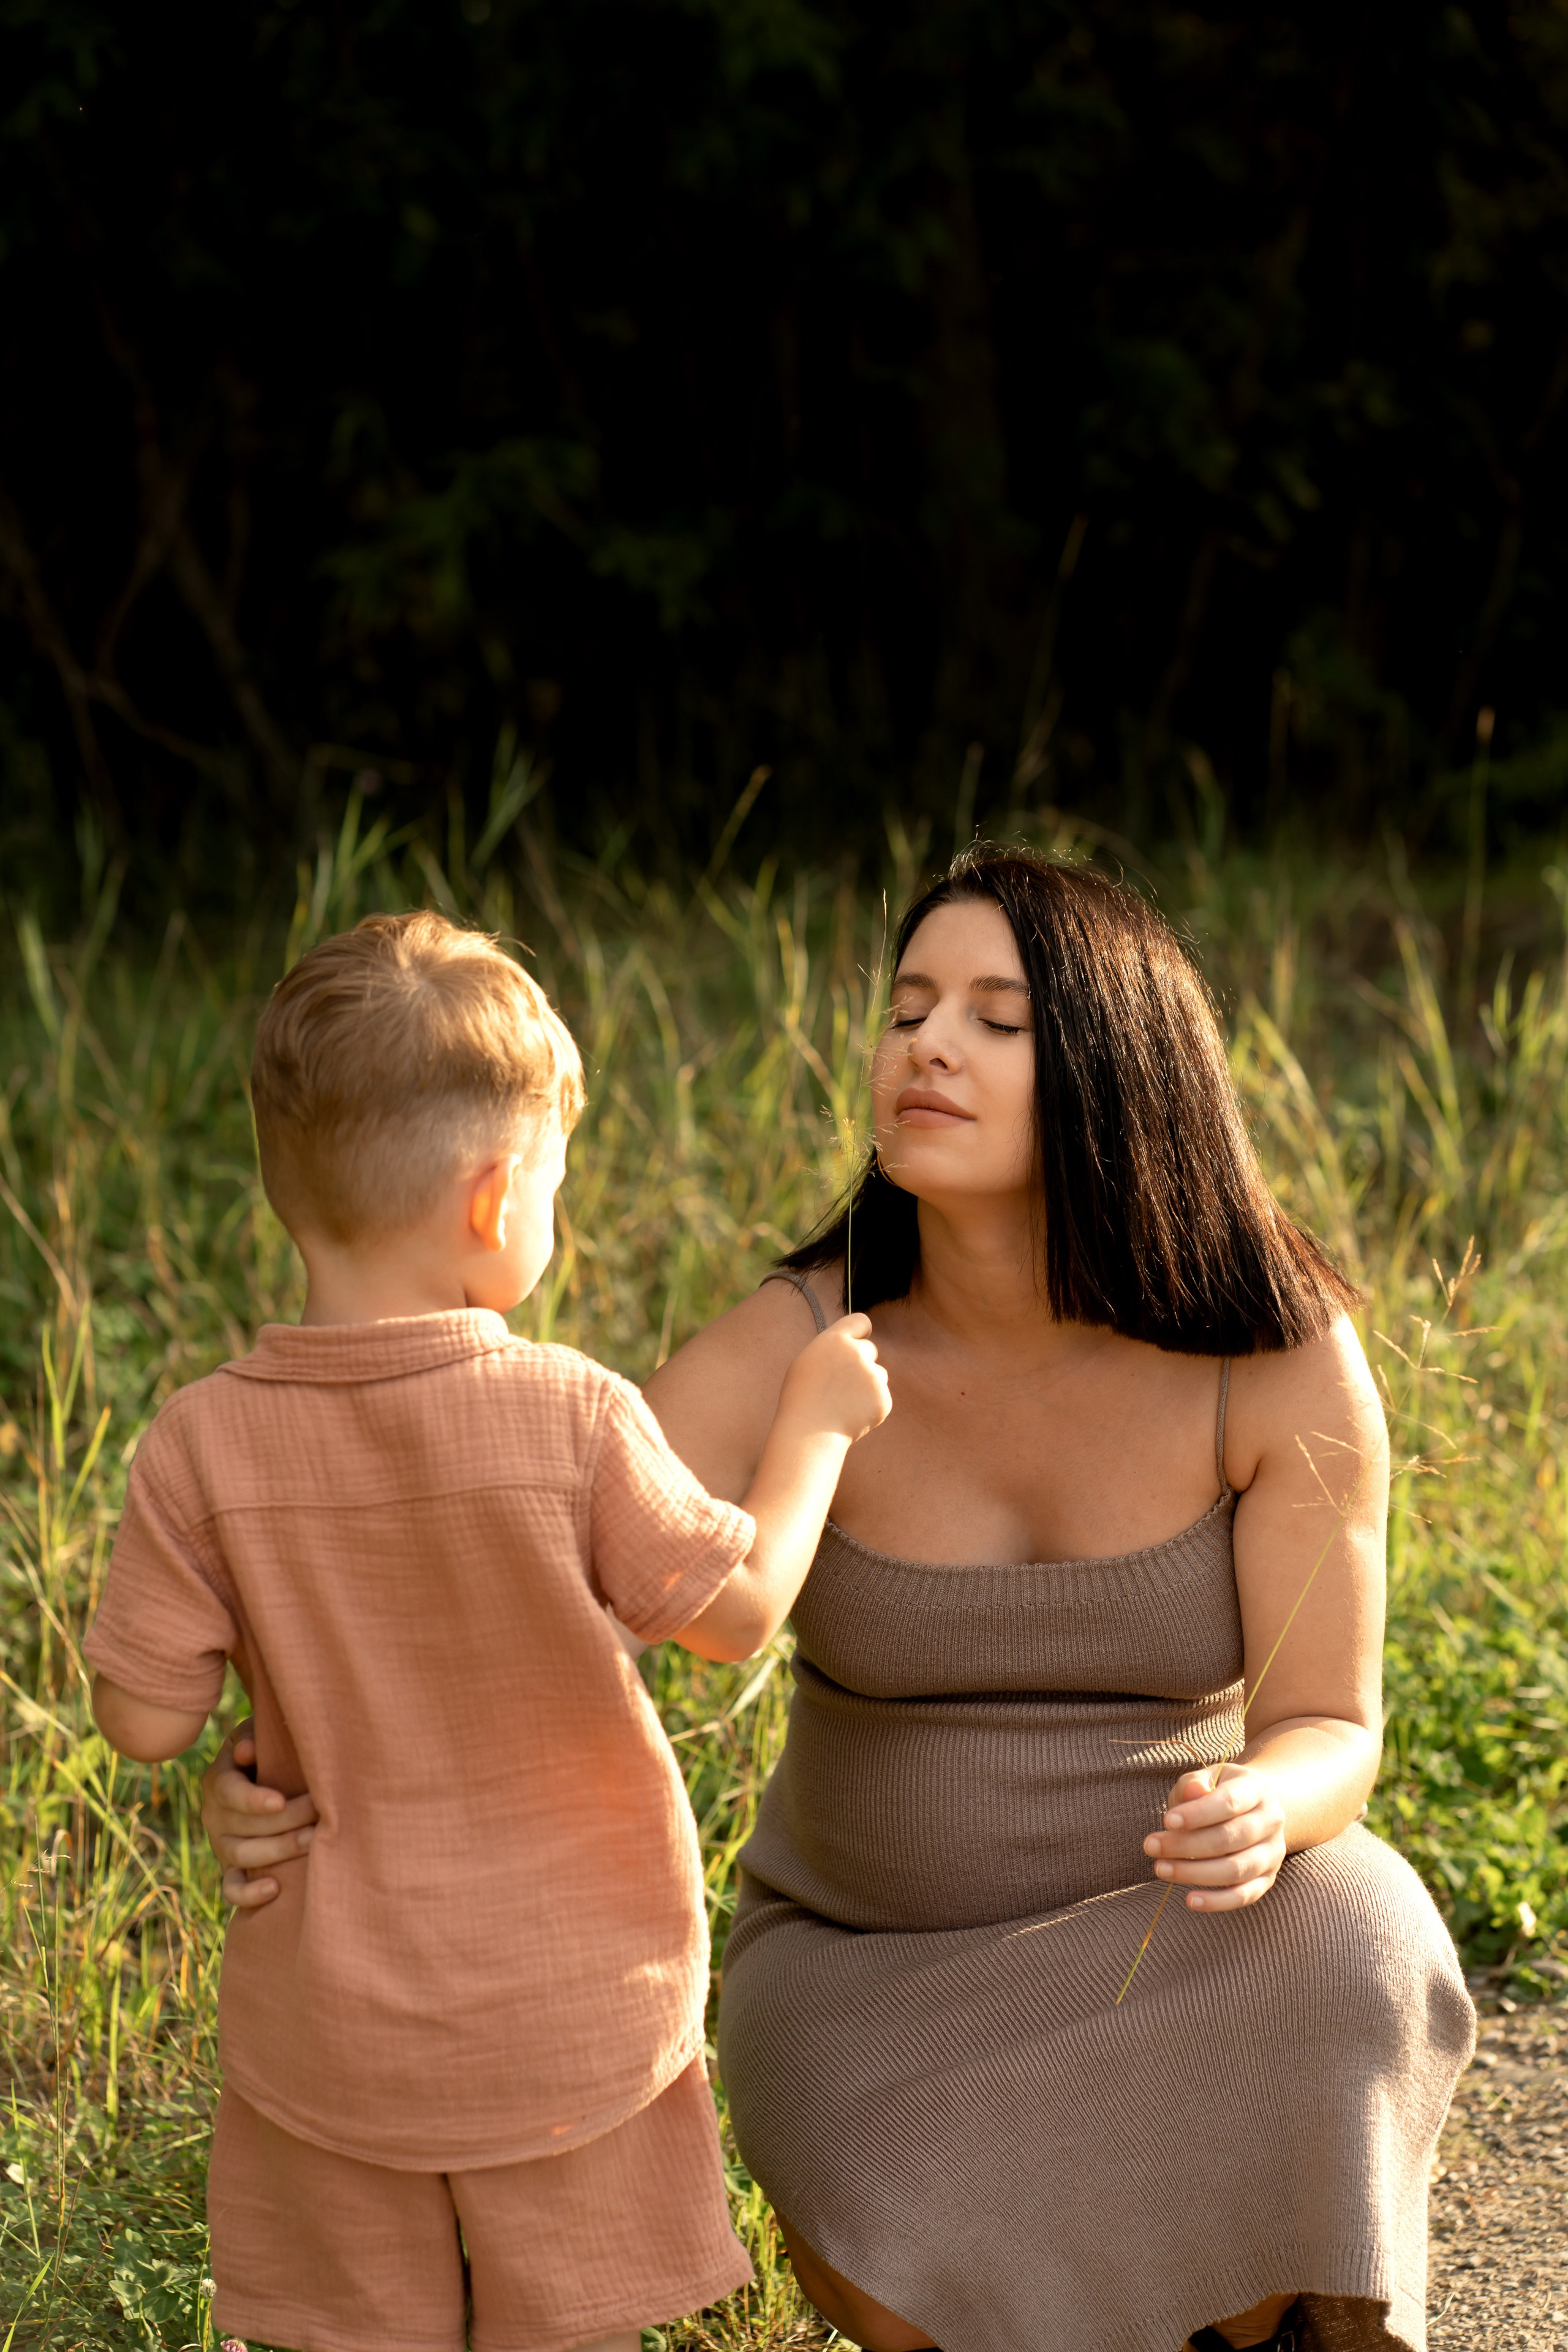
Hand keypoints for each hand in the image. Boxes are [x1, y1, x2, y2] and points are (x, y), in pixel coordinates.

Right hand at [201, 1726, 317, 1908]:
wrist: (264, 1776)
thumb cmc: (269, 1749)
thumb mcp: (260, 1734)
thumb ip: (253, 1738)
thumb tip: (247, 1751)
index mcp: (218, 1780)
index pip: (228, 1792)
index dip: (252, 1799)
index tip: (279, 1801)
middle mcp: (214, 1815)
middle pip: (243, 1826)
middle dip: (284, 1822)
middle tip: (318, 1814)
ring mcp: (221, 1845)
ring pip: (242, 1855)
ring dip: (278, 1851)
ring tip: (311, 1841)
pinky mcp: (232, 1868)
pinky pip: (232, 1888)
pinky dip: (249, 1894)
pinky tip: (275, 1888)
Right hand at [777, 1312, 890, 1442]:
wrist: (810, 1432)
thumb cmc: (801, 1398)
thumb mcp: (807, 1362)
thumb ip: (831, 1349)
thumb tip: (848, 1345)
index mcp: (836, 1339)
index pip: (861, 1321)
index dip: (861, 1331)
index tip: (859, 1340)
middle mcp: (858, 1353)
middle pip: (870, 1350)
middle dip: (861, 1363)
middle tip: (841, 1384)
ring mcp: (873, 1376)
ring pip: (878, 1374)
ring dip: (867, 1385)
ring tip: (843, 1402)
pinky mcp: (883, 1399)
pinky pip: (881, 1397)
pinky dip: (870, 1406)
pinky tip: (851, 1415)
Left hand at [1142, 1762, 1285, 1911]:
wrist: (1254, 1808)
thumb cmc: (1218, 1792)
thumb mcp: (1206, 1778)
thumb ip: (1194, 1784)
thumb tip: (1192, 1791)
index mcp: (1256, 1789)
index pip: (1229, 1802)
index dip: (1197, 1814)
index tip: (1167, 1821)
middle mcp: (1271, 1821)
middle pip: (1229, 1838)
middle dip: (1186, 1845)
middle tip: (1151, 1846)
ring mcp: (1272, 1852)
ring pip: (1236, 1869)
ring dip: (1194, 1873)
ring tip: (1161, 1869)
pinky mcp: (1266, 1878)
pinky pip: (1244, 1895)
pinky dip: (1217, 1902)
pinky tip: (1190, 1900)